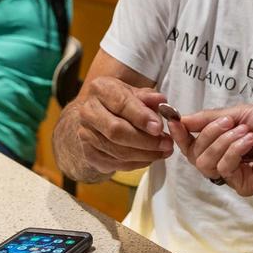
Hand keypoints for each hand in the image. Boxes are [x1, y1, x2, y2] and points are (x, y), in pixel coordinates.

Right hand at [56, 77, 172, 180]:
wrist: (98, 115)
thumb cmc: (121, 101)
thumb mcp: (134, 92)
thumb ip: (148, 97)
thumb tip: (161, 101)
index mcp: (100, 89)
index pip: (121, 104)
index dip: (141, 117)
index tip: (159, 127)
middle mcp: (88, 112)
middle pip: (116, 131)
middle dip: (145, 140)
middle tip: (167, 143)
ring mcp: (85, 134)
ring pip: (117, 151)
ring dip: (145, 154)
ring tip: (164, 151)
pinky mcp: (88, 153)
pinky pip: (114, 163)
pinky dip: (136, 163)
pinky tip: (150, 158)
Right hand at [173, 104, 252, 194]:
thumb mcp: (238, 113)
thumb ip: (208, 119)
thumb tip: (179, 119)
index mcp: (221, 145)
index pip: (191, 146)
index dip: (180, 135)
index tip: (173, 120)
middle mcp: (224, 161)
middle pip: (195, 155)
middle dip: (208, 134)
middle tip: (228, 121)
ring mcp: (234, 175)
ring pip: (207, 164)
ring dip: (222, 142)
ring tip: (244, 130)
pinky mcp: (245, 185)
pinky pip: (225, 170)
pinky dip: (233, 151)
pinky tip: (248, 140)